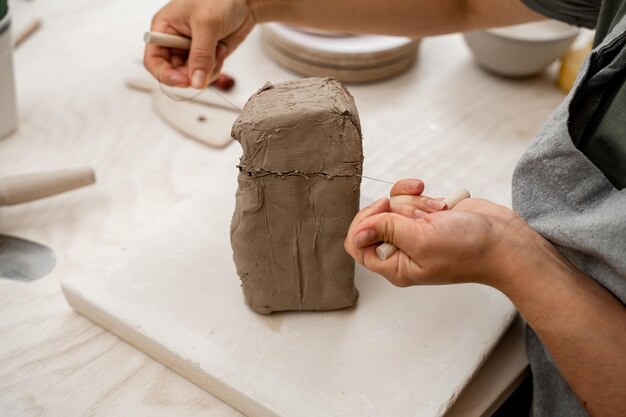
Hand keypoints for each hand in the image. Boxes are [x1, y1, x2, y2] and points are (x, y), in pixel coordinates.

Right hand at [144, 0, 255, 87]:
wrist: (243, 0)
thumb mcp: (206, 24)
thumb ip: (201, 55)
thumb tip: (196, 81)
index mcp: (164, 28)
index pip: (153, 60)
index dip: (165, 74)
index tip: (183, 81)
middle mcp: (174, 42)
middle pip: (173, 73)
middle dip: (191, 74)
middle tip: (206, 67)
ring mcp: (191, 50)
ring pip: (192, 77)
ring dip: (207, 70)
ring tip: (217, 50)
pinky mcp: (206, 57)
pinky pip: (206, 74)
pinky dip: (215, 68)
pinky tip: (221, 51)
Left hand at [344, 179, 533, 287]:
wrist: (504, 240)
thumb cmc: (468, 249)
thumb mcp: (420, 240)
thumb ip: (386, 231)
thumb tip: (357, 232)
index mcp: (395, 265)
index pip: (358, 244)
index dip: (364, 223)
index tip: (383, 210)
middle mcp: (402, 250)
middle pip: (377, 219)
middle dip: (398, 209)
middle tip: (419, 216)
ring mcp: (415, 232)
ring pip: (395, 205)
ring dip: (417, 202)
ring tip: (440, 214)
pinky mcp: (428, 217)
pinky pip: (411, 198)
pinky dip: (426, 197)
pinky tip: (443, 205)